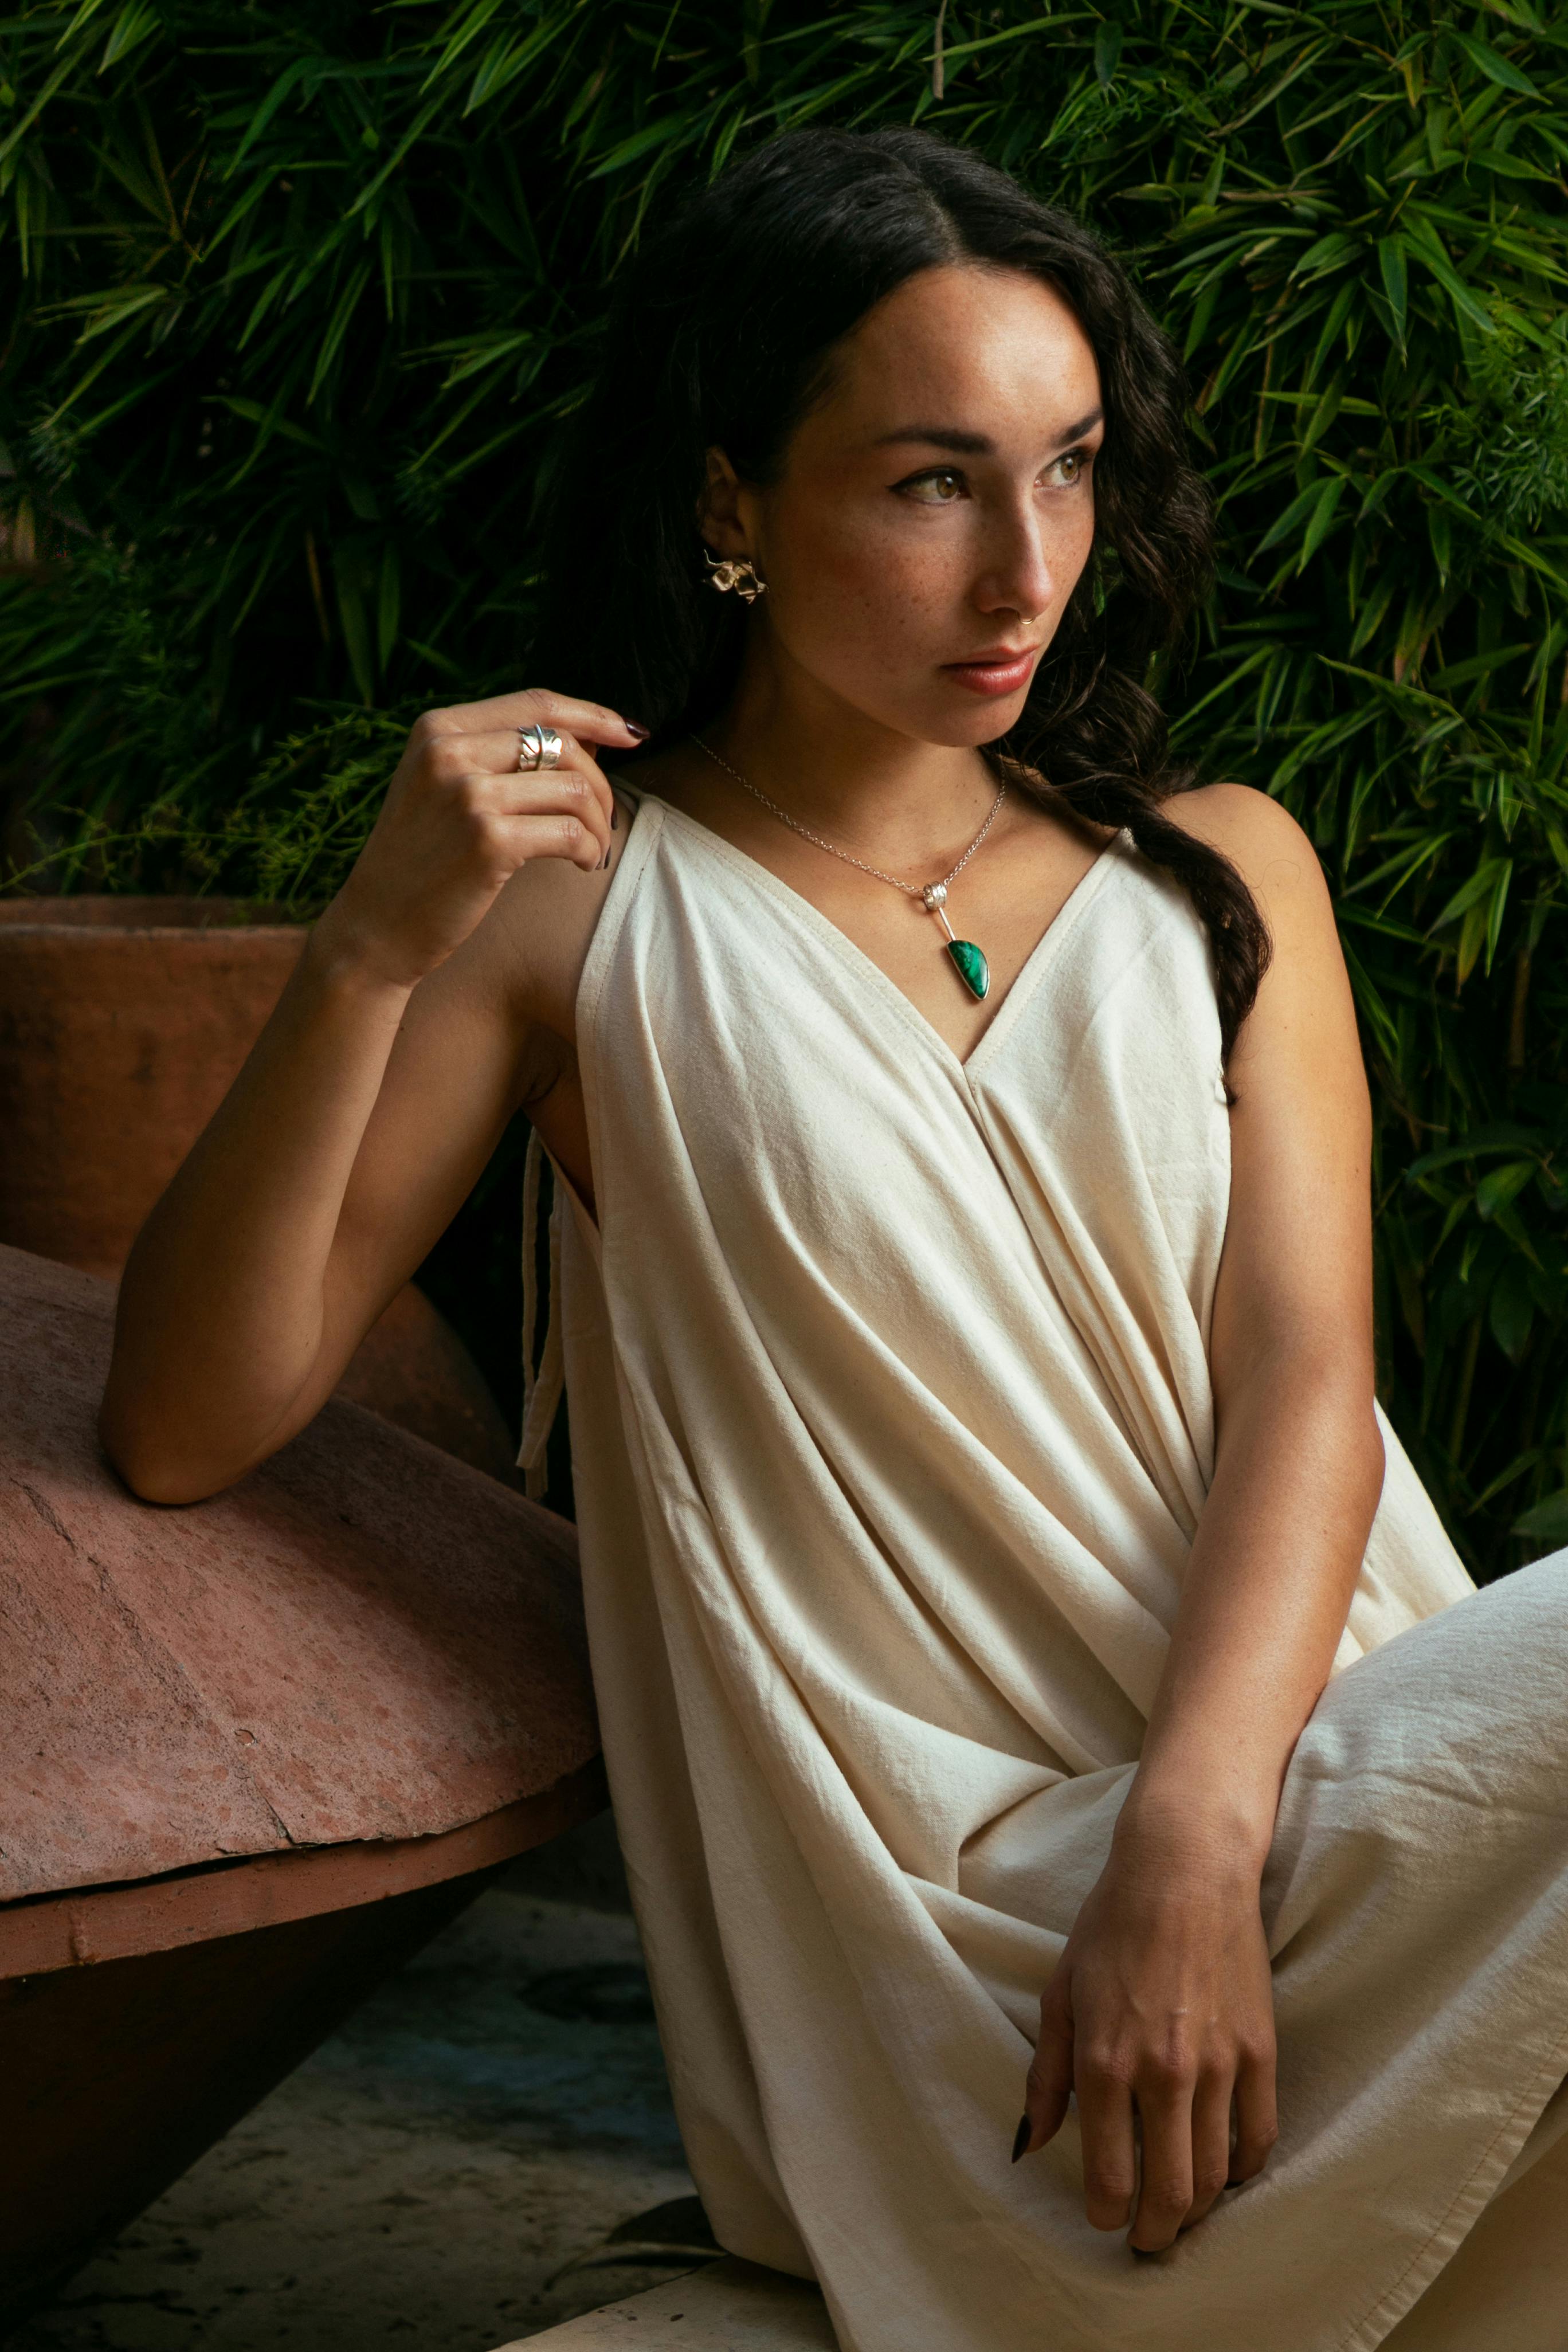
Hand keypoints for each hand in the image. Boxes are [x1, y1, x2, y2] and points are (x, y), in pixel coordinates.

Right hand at [316, 689, 645, 986]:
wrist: (376, 927)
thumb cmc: (422, 861)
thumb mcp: (442, 788)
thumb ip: (497, 757)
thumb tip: (590, 739)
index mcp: (438, 729)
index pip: (536, 704)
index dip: (593, 715)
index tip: (631, 733)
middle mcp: (449, 752)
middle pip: (561, 743)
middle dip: (599, 782)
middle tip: (603, 821)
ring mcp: (467, 794)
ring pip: (574, 786)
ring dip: (598, 822)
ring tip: (591, 849)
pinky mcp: (487, 840)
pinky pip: (570, 832)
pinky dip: (589, 849)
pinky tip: (582, 864)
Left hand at [1016, 1816, 1277, 2251]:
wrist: (1184, 1871)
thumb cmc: (1112, 1927)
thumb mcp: (1060, 1994)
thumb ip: (1046, 2076)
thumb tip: (1034, 2143)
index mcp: (1106, 2061)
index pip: (1109, 2176)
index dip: (1106, 2214)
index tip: (1104, 2220)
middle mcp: (1164, 2073)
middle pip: (1168, 2192)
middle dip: (1154, 2233)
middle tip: (1146, 2240)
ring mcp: (1218, 2065)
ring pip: (1213, 2175)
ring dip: (1195, 2210)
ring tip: (1180, 2213)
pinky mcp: (1259, 2051)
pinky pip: (1257, 2136)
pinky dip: (1240, 2170)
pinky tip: (1223, 2172)